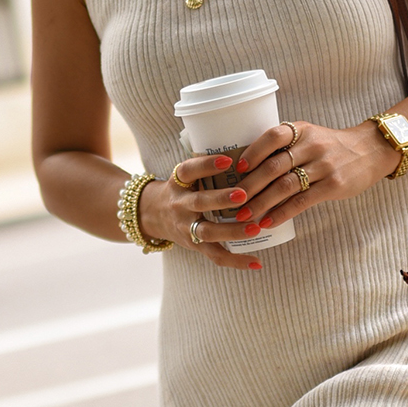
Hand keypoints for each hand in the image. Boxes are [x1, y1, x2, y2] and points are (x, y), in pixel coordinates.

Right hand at [137, 155, 263, 270]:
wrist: (150, 215)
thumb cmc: (181, 189)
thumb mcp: (184, 174)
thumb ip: (208, 165)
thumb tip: (248, 145)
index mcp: (178, 182)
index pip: (188, 170)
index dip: (206, 164)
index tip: (227, 159)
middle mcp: (180, 204)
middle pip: (200, 202)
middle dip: (221, 199)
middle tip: (244, 194)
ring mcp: (186, 227)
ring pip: (208, 231)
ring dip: (232, 231)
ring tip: (255, 228)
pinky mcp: (194, 245)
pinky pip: (215, 255)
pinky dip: (236, 260)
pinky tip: (256, 261)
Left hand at [234, 118, 399, 233]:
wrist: (370, 151)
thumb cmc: (330, 147)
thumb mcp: (308, 136)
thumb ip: (284, 147)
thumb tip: (246, 170)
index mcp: (300, 130)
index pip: (272, 137)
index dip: (252, 153)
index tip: (236, 170)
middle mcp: (311, 145)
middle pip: (273, 166)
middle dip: (249, 186)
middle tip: (231, 201)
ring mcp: (323, 166)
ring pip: (285, 186)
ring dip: (261, 203)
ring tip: (245, 216)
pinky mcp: (333, 185)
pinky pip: (302, 201)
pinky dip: (282, 213)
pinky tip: (269, 222)